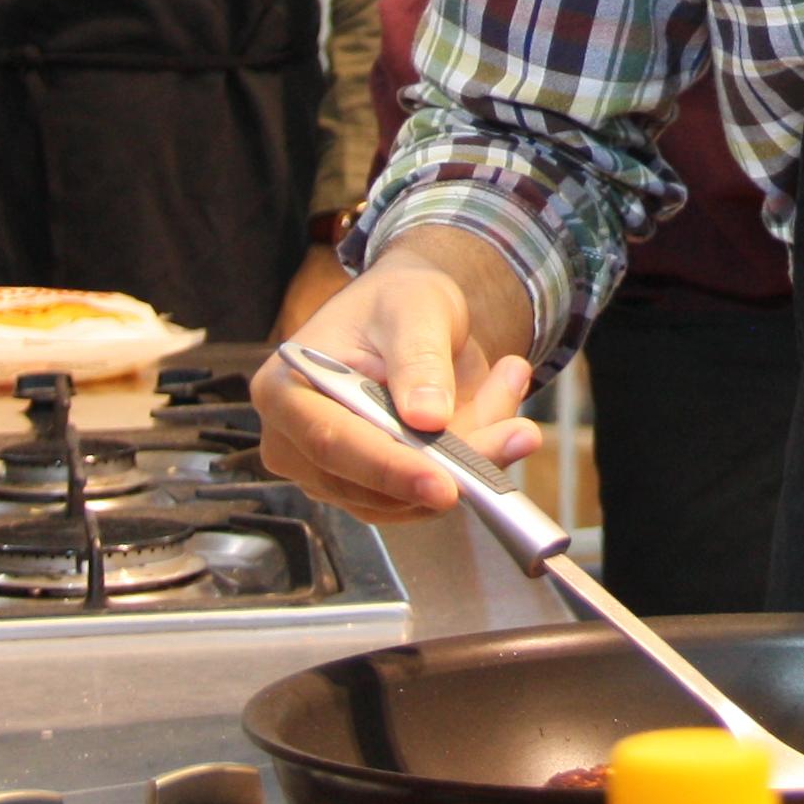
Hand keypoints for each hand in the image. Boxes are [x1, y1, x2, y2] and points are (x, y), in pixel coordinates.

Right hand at [251, 229, 544, 523]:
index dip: (389, 467)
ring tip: (509, 385)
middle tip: (518, 435)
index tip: (445, 483)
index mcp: (285, 390)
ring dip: (473, 457)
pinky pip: (427, 497)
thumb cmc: (395, 304)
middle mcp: (296, 443)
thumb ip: (419, 358)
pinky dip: (473, 461)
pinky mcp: (374, 490)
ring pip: (408, 499)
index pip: (332, 442)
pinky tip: (500, 409)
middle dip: (451, 466)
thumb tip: (428, 418)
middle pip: (371, 484)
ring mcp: (332, 475)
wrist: (408, 318)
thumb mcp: (413, 309)